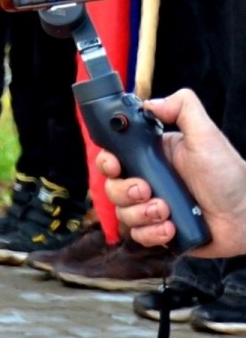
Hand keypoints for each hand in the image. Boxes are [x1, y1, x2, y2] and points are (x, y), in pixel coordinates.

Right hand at [97, 89, 245, 257]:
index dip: (108, 163)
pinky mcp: (158, 232)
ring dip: (141, 214)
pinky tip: (171, 228)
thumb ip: (183, 109)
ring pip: (122, 213)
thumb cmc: (229, 176)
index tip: (117, 166)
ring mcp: (152, 208)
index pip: (115, 158)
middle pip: (112, 187)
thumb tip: (150, 102)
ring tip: (166, 211)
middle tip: (146, 190)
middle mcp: (149, 182)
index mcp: (154, 158)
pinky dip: (151, 234)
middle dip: (125, 191)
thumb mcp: (207, 135)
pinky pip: (137, 236)